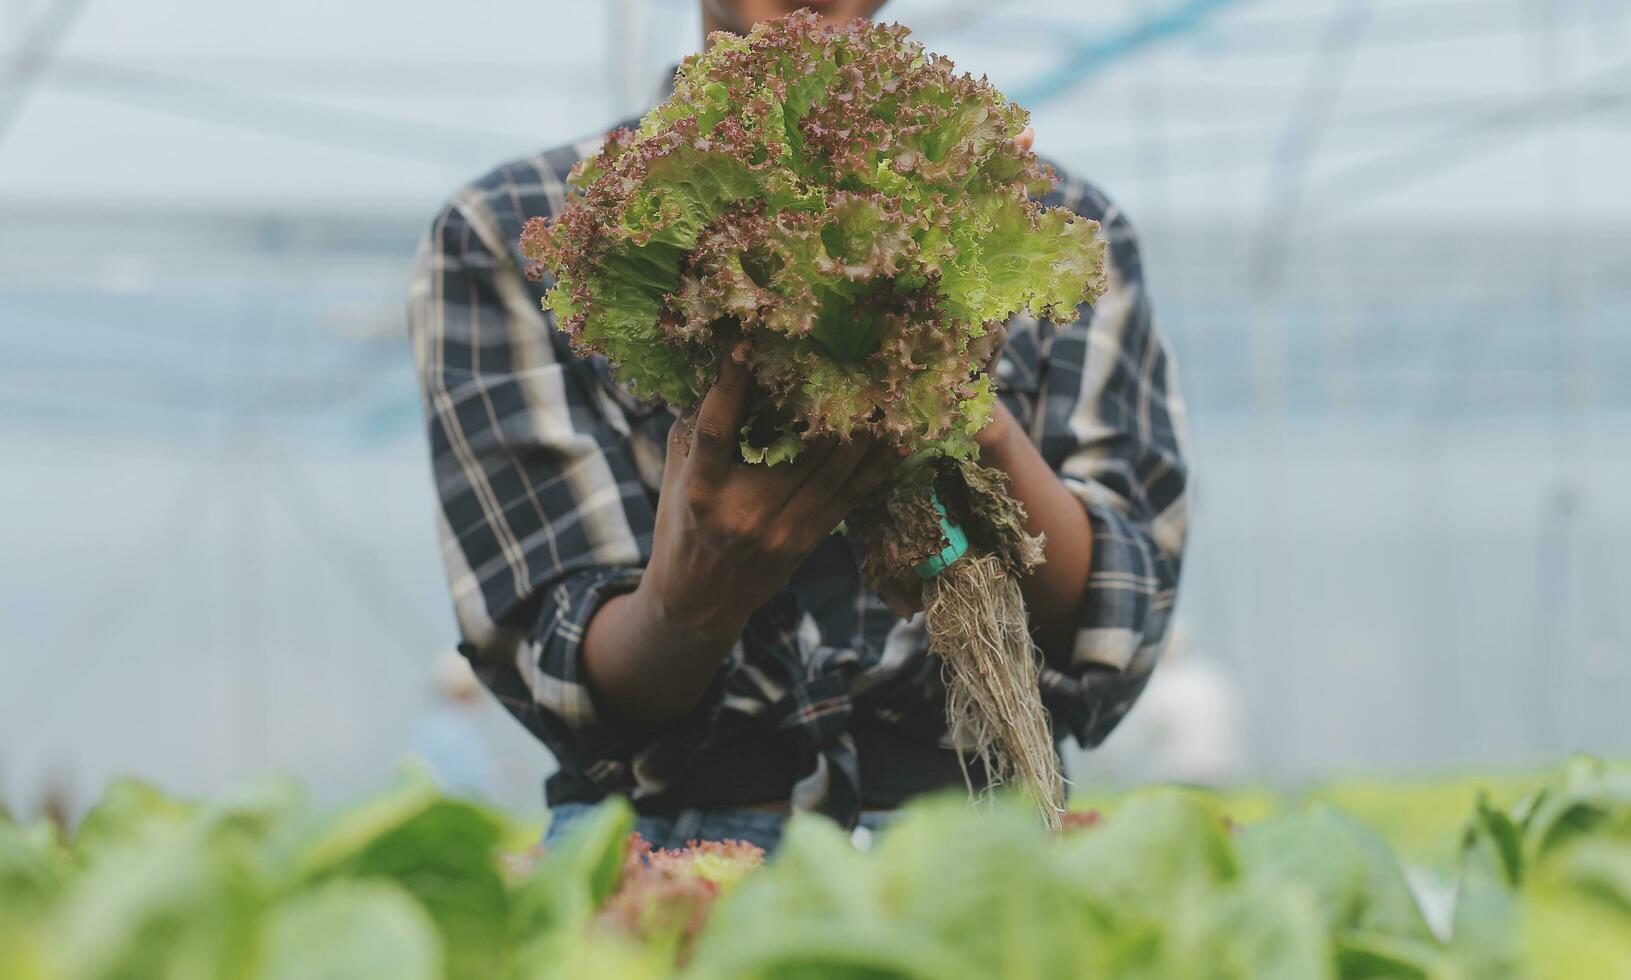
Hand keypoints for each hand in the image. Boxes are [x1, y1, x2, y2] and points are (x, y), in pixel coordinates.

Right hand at [635, 349, 903, 633]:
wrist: (699, 603)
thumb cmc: (683, 526)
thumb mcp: (676, 476)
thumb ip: (696, 427)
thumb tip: (725, 368)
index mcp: (701, 492)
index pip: (717, 430)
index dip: (731, 386)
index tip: (745, 346)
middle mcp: (744, 513)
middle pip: (794, 449)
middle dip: (820, 401)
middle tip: (841, 359)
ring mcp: (782, 530)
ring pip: (832, 470)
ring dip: (861, 428)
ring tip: (880, 389)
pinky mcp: (809, 541)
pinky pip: (851, 496)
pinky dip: (876, 466)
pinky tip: (898, 438)